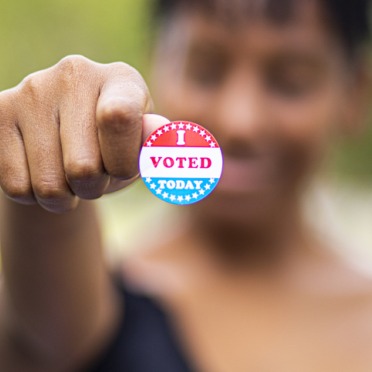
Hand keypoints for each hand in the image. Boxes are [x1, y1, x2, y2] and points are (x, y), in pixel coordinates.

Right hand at [0, 55, 167, 212]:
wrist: (68, 143)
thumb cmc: (114, 148)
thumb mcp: (140, 151)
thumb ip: (154, 149)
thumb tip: (158, 132)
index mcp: (121, 79)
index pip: (119, 119)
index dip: (122, 162)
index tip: (121, 168)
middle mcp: (74, 73)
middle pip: (83, 168)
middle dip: (94, 188)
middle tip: (94, 175)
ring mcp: (31, 90)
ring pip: (48, 185)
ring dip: (65, 196)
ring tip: (70, 176)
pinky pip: (17, 187)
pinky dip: (36, 196)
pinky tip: (44, 173)